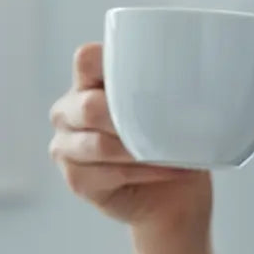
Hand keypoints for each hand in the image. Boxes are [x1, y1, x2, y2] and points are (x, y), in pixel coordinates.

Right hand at [49, 43, 213, 238]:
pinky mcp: (76, 179)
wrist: (174, 194)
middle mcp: (68, 113)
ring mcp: (66, 147)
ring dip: (138, 150)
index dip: (110, 64)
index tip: (146, 73)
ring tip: (169, 151)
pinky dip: (143, 173)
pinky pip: (108, 173)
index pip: (86, 60)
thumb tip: (187, 71)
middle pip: (89, 107)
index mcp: (86, 83)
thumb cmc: (168, 143)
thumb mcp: (167, 106)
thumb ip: (161, 85)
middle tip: (164, 123)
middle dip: (128, 117)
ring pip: (99, 145)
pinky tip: (165, 169)